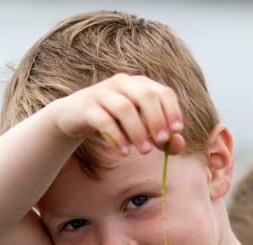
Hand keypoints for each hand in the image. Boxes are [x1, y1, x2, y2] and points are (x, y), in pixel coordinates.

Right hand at [51, 73, 185, 154]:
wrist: (73, 117)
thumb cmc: (113, 122)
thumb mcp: (139, 129)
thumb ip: (161, 138)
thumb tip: (179, 145)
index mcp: (139, 84)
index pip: (162, 92)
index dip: (172, 110)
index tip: (176, 131)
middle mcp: (122, 83)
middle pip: (145, 96)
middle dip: (156, 120)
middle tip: (161, 142)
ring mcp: (102, 93)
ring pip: (124, 108)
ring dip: (138, 131)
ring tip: (144, 152)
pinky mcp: (86, 107)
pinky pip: (103, 120)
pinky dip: (116, 137)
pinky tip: (123, 152)